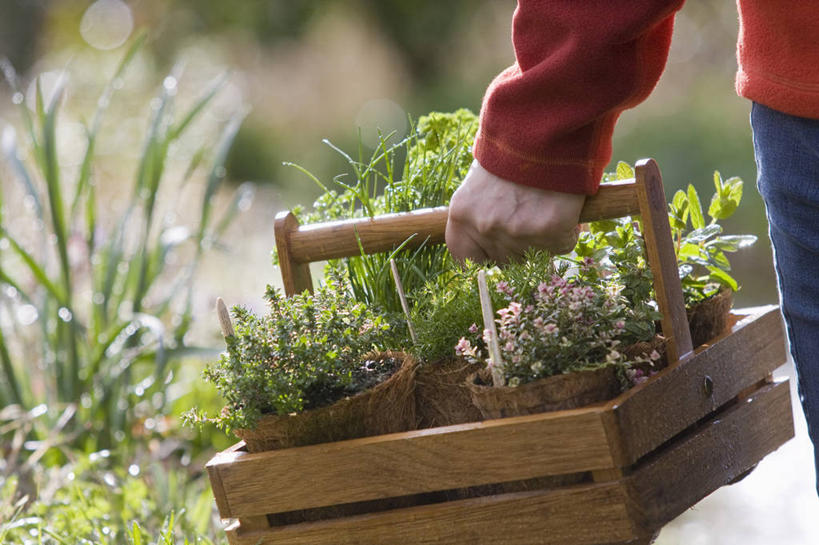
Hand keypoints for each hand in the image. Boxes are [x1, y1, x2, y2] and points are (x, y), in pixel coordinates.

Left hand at [446, 160, 584, 262]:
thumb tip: (487, 245)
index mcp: (461, 216)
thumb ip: (479, 214)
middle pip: (505, 261)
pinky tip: (566, 208)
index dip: (485, 258)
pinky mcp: (550, 232)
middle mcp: (485, 228)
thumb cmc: (511, 150)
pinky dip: (569, 230)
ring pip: (535, 256)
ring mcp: (517, 233)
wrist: (546, 127)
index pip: (466, 260)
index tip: (498, 253)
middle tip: (530, 218)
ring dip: (544, 239)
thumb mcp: (479, 181)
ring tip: (548, 208)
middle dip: (519, 246)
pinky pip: (563, 244)